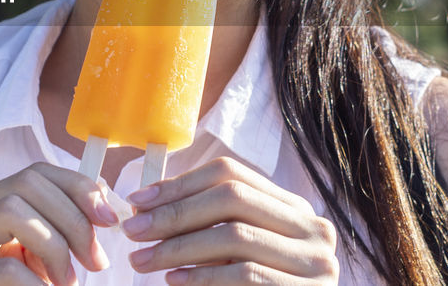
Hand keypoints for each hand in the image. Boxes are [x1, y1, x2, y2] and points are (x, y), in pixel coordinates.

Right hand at [0, 162, 117, 284]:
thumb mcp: (33, 258)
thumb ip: (55, 227)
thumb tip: (102, 196)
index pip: (33, 174)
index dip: (78, 188)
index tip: (108, 219)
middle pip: (25, 184)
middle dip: (72, 220)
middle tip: (96, 261)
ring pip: (12, 212)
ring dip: (56, 249)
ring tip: (68, 283)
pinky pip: (6, 269)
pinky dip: (38, 285)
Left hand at [121, 157, 338, 284]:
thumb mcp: (235, 249)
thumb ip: (207, 223)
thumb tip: (145, 204)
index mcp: (291, 207)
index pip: (230, 173)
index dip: (180, 184)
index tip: (137, 201)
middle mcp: (311, 226)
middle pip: (232, 198)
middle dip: (175, 213)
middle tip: (133, 231)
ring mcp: (315, 260)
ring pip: (235, 236)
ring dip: (179, 247)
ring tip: (143, 260)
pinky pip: (246, 274)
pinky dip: (203, 276)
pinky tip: (173, 280)